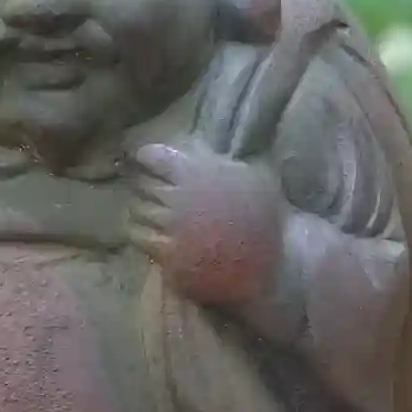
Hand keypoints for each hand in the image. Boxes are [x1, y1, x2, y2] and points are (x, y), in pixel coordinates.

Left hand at [126, 140, 285, 310]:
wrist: (276, 262)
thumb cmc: (268, 214)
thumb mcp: (248, 173)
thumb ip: (214, 162)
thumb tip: (192, 150)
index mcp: (193, 173)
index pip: (151, 157)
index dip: (144, 157)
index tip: (144, 160)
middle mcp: (176, 199)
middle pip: (140, 186)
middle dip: (142, 186)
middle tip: (145, 189)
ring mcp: (171, 231)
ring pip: (136, 216)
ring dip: (140, 213)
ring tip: (146, 215)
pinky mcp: (170, 259)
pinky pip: (142, 243)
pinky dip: (143, 237)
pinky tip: (152, 237)